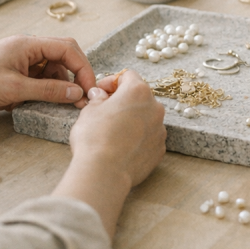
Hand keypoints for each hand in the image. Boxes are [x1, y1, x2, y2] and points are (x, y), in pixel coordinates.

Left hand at [0, 35, 98, 117]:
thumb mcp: (14, 89)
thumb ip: (48, 90)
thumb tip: (78, 93)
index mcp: (28, 44)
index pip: (68, 49)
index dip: (83, 68)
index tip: (90, 91)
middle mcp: (26, 51)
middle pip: (62, 59)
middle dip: (74, 77)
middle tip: (80, 100)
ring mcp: (19, 65)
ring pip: (51, 73)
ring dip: (58, 88)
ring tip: (59, 107)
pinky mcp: (12, 79)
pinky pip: (37, 84)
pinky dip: (42, 95)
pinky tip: (39, 107)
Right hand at [67, 71, 166, 188]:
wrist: (104, 173)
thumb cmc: (94, 137)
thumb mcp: (89, 111)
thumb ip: (98, 99)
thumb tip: (100, 96)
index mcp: (138, 91)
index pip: (128, 76)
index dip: (112, 81)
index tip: (100, 91)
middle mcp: (155, 107)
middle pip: (139, 97)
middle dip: (123, 101)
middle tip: (105, 110)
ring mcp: (160, 129)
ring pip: (146, 118)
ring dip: (132, 120)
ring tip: (114, 132)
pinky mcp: (160, 149)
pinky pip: (149, 137)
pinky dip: (138, 138)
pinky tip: (122, 147)